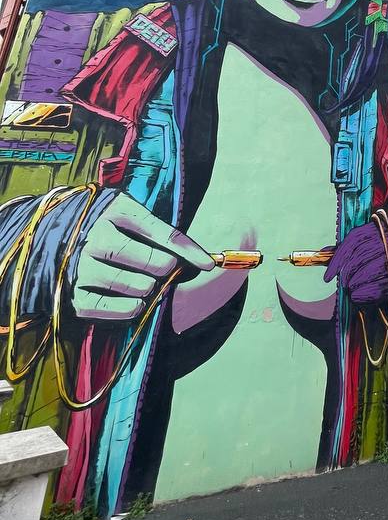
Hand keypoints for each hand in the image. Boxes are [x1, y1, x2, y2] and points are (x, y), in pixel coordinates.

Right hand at [71, 191, 212, 321]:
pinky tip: (136, 303)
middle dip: (166, 268)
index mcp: (115, 210)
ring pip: (134, 285)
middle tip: (165, 269)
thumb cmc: (102, 223)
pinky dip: (129, 309)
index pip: (162, 232)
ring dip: (149, 288)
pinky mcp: (71, 292)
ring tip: (147, 283)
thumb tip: (199, 260)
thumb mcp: (127, 214)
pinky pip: (107, 308)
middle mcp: (96, 236)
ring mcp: (81, 266)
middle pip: (150, 260)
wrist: (47, 234)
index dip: (188, 250)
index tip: (208, 264)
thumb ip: (158, 231)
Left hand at [323, 216, 387, 304]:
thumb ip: (357, 239)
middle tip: (342, 283)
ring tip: (351, 289)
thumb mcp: (383, 227)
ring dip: (353, 286)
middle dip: (345, 276)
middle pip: (356, 262)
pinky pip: (378, 289)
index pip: (351, 244)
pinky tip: (360, 296)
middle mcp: (386, 243)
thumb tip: (329, 251)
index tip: (327, 276)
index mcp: (380, 229)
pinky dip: (364, 295)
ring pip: (364, 277)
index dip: (336, 261)